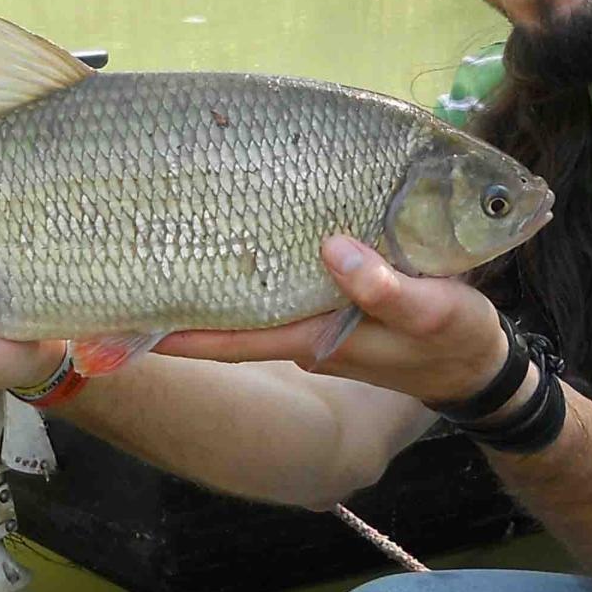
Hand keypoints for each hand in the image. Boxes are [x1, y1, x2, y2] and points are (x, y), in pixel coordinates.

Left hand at [154, 234, 508, 405]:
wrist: (475, 358)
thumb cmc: (457, 339)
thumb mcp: (436, 312)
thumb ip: (388, 289)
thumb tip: (334, 251)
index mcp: (317, 337)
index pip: (232, 337)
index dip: (178, 332)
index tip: (124, 319)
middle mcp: (301, 327)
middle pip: (223, 316)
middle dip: (172, 301)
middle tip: (116, 273)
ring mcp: (310, 312)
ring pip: (242, 295)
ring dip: (200, 276)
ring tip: (150, 240)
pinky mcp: (325, 294)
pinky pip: (271, 279)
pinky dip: (243, 261)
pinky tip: (225, 233)